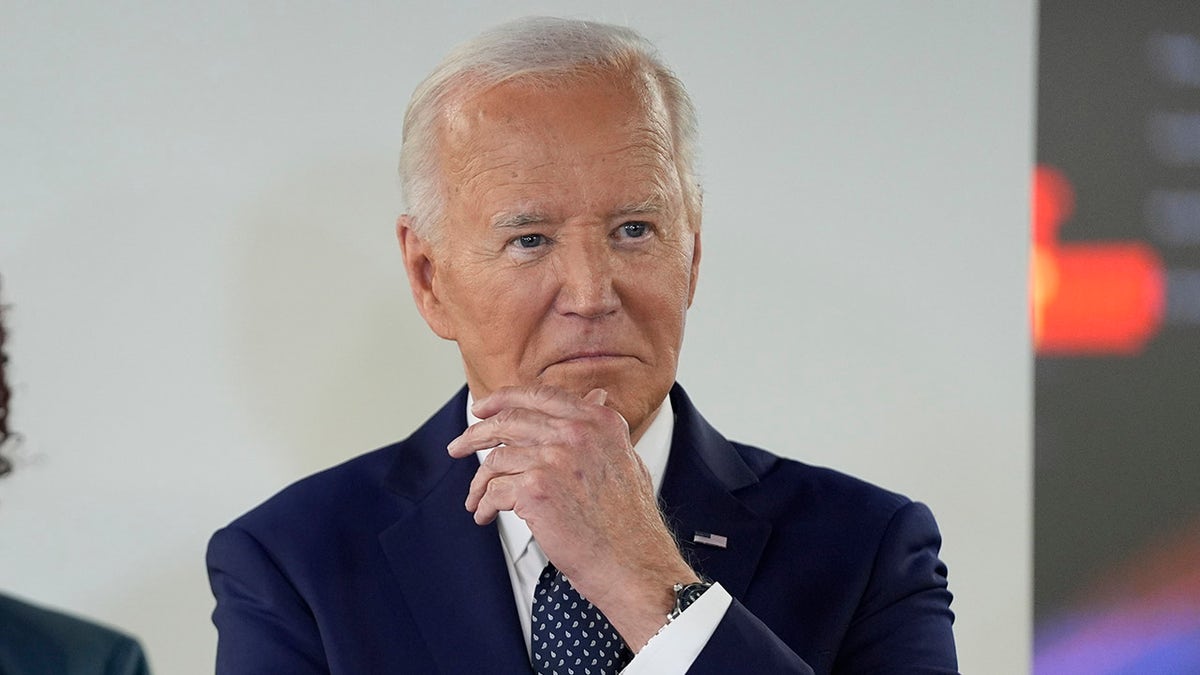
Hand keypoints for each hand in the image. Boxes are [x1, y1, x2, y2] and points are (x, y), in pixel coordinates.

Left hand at [446, 384, 698, 649]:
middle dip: (474, 435)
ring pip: (496, 459)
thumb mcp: (625, 458)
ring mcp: (554, 459)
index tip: (481, 409)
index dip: (502, 400)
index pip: (538, 396)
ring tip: (476, 499)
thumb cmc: (630, 521)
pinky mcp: (535, 490)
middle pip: (508, 422)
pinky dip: (485, 505)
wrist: (633, 563)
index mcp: (597, 420)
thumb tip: (595, 397)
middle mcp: (575, 432)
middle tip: (458, 446)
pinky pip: (494, 491)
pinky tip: (485, 515)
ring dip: (479, 482)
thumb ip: (603, 426)